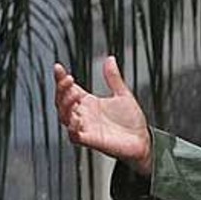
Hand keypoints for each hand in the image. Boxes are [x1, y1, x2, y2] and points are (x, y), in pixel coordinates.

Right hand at [54, 56, 153, 175]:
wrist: (143, 140)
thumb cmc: (132, 121)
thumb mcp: (123, 95)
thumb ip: (113, 78)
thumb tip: (109, 58)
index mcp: (89, 103)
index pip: (68, 90)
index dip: (60, 79)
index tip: (58, 67)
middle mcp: (84, 115)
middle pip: (62, 102)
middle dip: (61, 90)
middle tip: (69, 79)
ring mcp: (85, 128)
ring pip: (64, 117)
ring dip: (65, 105)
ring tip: (73, 94)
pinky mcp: (91, 141)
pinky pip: (74, 136)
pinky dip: (72, 127)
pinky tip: (76, 118)